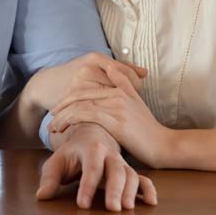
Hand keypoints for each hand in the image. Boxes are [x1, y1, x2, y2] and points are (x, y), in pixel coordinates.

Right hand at [25, 52, 147, 111]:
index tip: (137, 95)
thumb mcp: (95, 67)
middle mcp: (87, 67)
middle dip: (128, 98)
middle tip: (132, 108)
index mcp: (95, 58)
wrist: (45, 85)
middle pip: (119, 85)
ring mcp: (79, 82)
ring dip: (117, 108)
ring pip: (108, 97)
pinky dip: (102, 114)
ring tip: (123, 115)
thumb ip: (120, 70)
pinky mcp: (73, 96)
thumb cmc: (74, 76)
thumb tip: (145, 73)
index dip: (136, 85)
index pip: (126, 72)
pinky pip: (93, 107)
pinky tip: (108, 120)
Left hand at [36, 123, 157, 210]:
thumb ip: (50, 178)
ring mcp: (121, 163)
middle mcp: (109, 155)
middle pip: (115, 171)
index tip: (83, 204)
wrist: (90, 136)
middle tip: (112, 209)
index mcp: (90, 149)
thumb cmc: (72, 153)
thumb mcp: (57, 162)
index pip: (90, 168)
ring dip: (131, 192)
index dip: (87, 186)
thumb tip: (42, 195)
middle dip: (114, 190)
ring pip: (131, 175)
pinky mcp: (129, 171)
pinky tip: (150, 202)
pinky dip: (148, 189)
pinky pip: (143, 179)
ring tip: (127, 208)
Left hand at [49, 64, 174, 167]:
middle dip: (62, 105)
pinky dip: (70, 119)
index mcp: (120, 88)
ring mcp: (116, 105)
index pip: (86, 87)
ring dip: (62, 115)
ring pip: (80, 104)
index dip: (69, 97)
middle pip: (80, 93)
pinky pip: (86, 114)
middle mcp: (117, 93)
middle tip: (50, 116)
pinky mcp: (115, 120)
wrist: (165, 145)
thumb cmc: (148, 130)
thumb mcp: (137, 103)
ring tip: (52, 127)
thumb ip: (124, 85)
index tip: (58, 108)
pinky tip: (62, 128)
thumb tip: (111, 68)